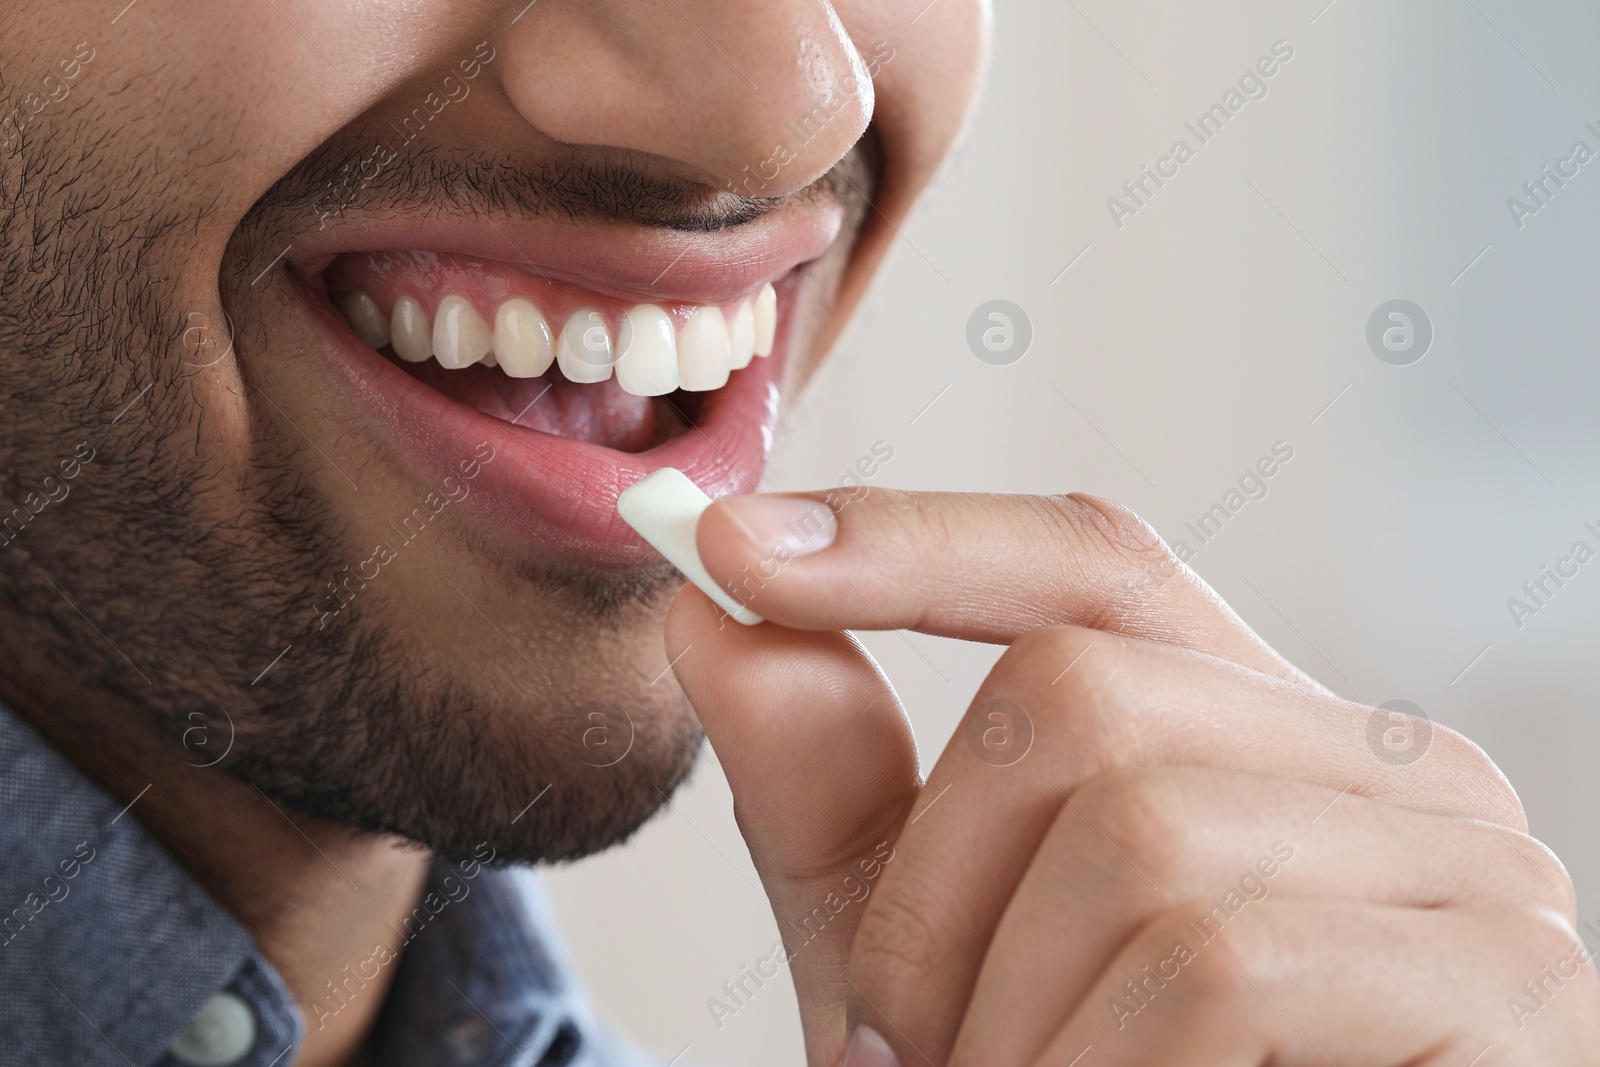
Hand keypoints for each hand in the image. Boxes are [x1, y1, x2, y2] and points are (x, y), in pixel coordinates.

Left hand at [665, 489, 1599, 1064]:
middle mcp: (1383, 768)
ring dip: (1005, 1014)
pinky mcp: (1512, 993)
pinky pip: (1222, 968)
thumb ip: (838, 797)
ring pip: (1137, 834)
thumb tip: (702, 612)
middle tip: (905, 1048)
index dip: (907, 540)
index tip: (726, 547)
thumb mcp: (930, 956)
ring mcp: (1469, 871)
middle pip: (1075, 691)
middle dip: (931, 891)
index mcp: (1251, 736)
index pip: (1089, 562)